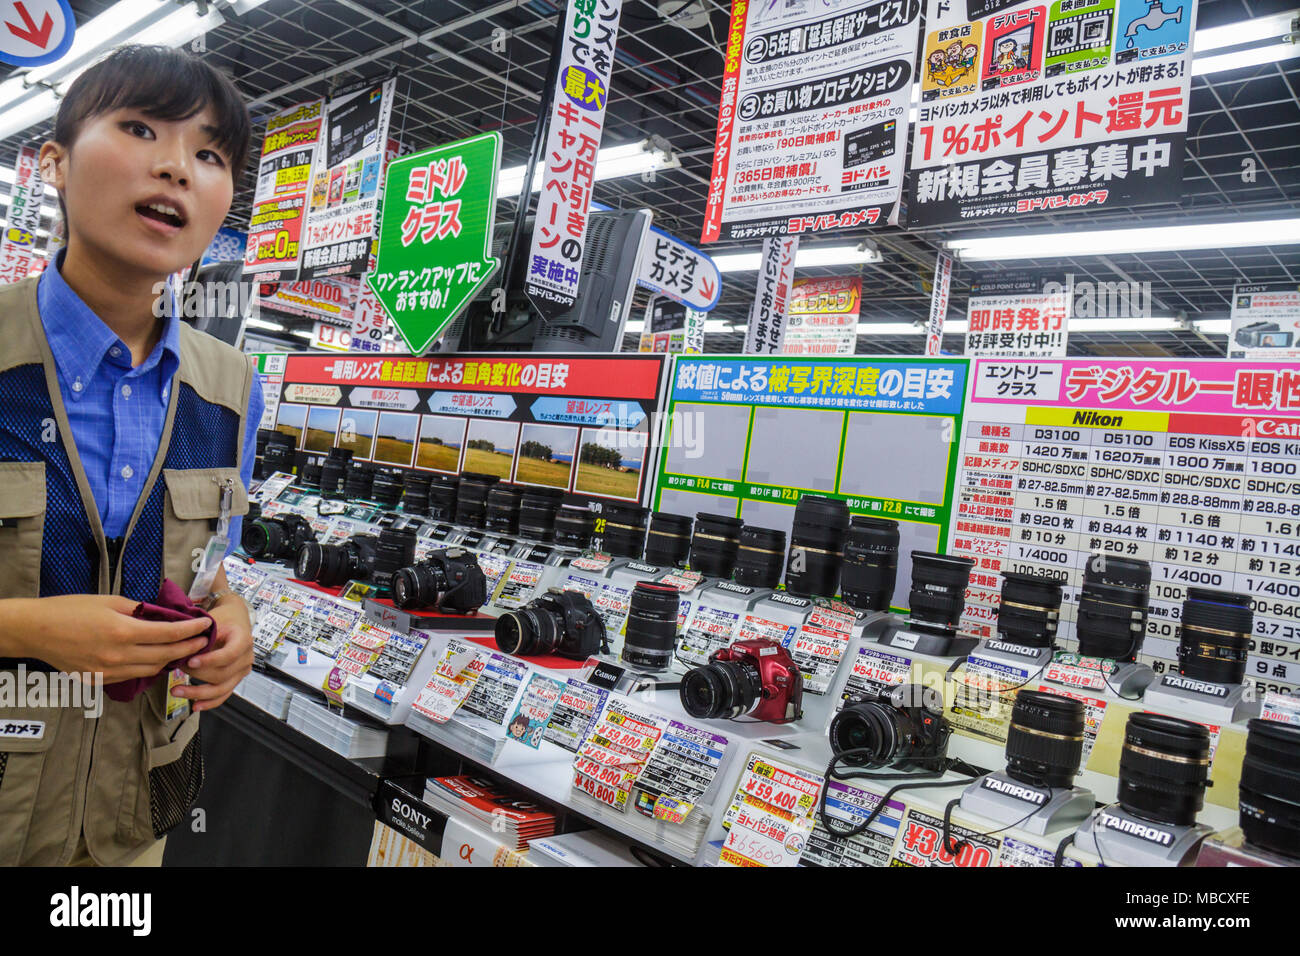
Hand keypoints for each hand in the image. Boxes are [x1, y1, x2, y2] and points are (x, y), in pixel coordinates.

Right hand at [0, 594, 211, 682]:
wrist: (36, 631)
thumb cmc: (70, 609)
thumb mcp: (109, 601)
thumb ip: (139, 610)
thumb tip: (163, 615)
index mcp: (123, 632)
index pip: (169, 634)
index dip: (192, 629)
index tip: (206, 624)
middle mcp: (119, 655)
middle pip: (166, 654)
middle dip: (189, 647)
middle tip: (204, 640)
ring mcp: (110, 671)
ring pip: (152, 668)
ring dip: (172, 659)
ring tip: (186, 650)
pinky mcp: (101, 679)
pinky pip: (134, 675)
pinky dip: (150, 667)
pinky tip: (158, 658)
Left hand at [175, 594, 252, 711]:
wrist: (235, 620)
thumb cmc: (223, 619)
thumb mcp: (212, 620)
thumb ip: (199, 634)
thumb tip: (178, 649)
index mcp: (243, 640)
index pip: (229, 654)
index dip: (210, 660)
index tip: (191, 661)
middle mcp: (247, 657)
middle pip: (223, 674)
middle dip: (197, 674)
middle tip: (176, 668)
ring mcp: (242, 671)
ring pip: (221, 688)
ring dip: (198, 692)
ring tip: (176, 691)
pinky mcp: (235, 680)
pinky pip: (223, 695)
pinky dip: (209, 703)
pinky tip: (195, 705)